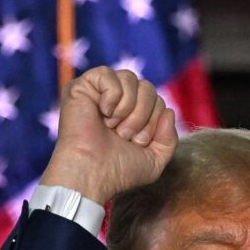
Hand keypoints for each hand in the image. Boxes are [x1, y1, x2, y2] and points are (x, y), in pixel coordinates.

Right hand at [39, 66, 178, 204]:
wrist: (93, 175)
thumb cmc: (119, 172)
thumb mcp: (155, 160)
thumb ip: (169, 138)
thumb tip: (169, 111)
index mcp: (131, 115)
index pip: (158, 100)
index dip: (154, 121)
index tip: (137, 142)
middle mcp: (115, 102)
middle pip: (148, 87)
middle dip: (142, 115)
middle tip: (124, 135)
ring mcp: (97, 93)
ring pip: (130, 78)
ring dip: (128, 108)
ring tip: (113, 127)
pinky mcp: (80, 87)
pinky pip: (108, 74)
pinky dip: (112, 96)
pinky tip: (102, 113)